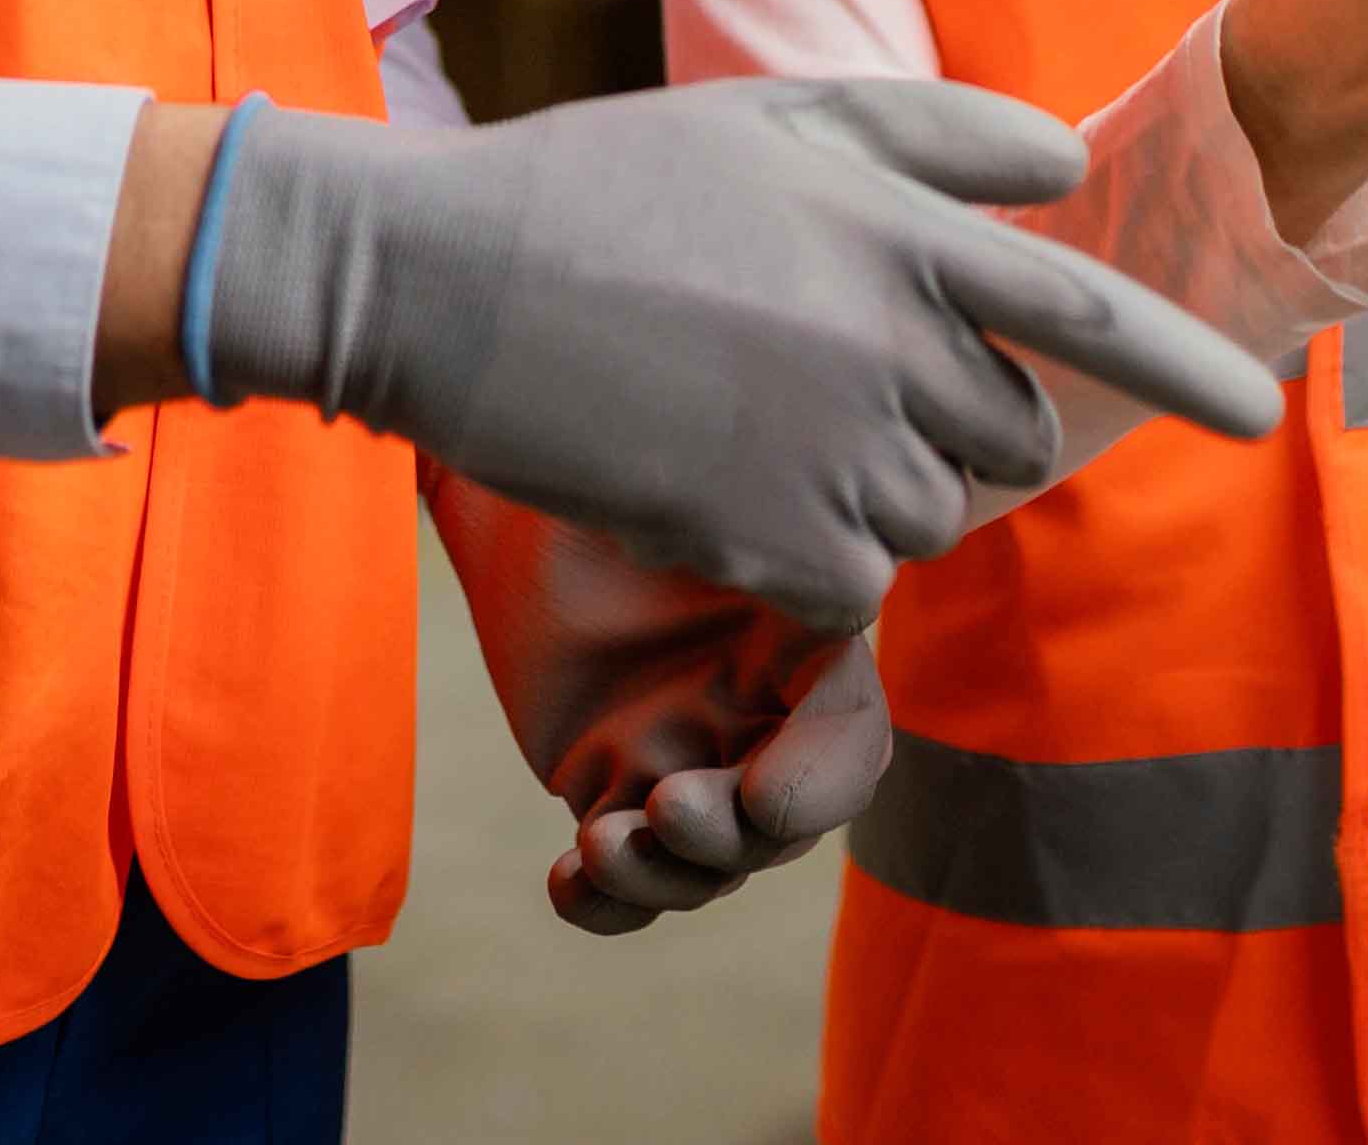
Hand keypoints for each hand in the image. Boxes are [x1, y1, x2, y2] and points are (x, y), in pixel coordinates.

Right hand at [195, 77, 1284, 627]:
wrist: (444, 282)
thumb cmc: (605, 186)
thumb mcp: (772, 118)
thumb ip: (931, 136)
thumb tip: (1069, 165)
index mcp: (898, 230)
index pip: (1089, 310)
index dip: (1188, 364)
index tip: (1261, 411)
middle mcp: (890, 339)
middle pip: (1009, 433)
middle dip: (960, 425)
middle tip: (833, 380)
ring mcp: (834, 445)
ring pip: (932, 511)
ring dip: (871, 485)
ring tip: (748, 413)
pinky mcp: (772, 539)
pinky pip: (853, 580)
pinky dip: (807, 552)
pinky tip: (717, 481)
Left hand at [429, 472, 884, 935]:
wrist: (514, 497)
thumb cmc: (613, 466)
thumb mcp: (689, 490)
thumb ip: (753, 530)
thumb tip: (805, 556)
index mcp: (804, 640)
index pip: (852, 735)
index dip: (822, 780)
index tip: (757, 790)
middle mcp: (760, 710)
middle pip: (784, 821)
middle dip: (732, 836)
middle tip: (666, 804)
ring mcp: (691, 755)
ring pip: (712, 862)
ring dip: (669, 875)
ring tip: (600, 844)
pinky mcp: (616, 786)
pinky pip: (632, 877)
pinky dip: (608, 902)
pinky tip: (566, 884)